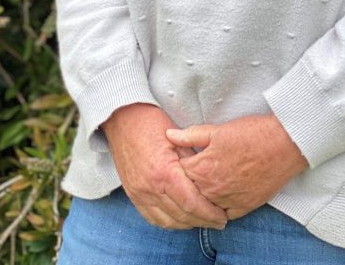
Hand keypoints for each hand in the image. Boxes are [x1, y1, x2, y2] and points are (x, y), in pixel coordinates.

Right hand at [101, 103, 227, 229]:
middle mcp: (150, 187)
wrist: (122, 119)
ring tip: (203, 221)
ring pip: (167, 221)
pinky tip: (181, 219)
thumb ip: (193, 161)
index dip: (209, 213)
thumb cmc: (152, 123)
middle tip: (218, 222)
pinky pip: (152, 218)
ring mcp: (139, 194)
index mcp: (164, 172)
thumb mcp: (178, 137)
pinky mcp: (133, 195)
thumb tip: (210, 179)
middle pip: (181, 215)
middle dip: (203, 221)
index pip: (191, 203)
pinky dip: (169, 222)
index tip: (222, 217)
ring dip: (187, 224)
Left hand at [165, 113, 307, 220]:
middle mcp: (212, 189)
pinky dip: (217, 208)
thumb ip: (191, 135)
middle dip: (184, 184)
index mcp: (202, 168)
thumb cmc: (252, 134)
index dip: (175, 166)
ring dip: (200, 198)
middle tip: (187, 174)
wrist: (284, 145)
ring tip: (202, 185)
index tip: (176, 160)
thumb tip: (169, 136)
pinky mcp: (243, 207)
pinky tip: (218, 198)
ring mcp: (227, 201)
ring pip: (204, 206)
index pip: (177, 173)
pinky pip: (223, 214)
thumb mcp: (218, 130)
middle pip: (188, 192)